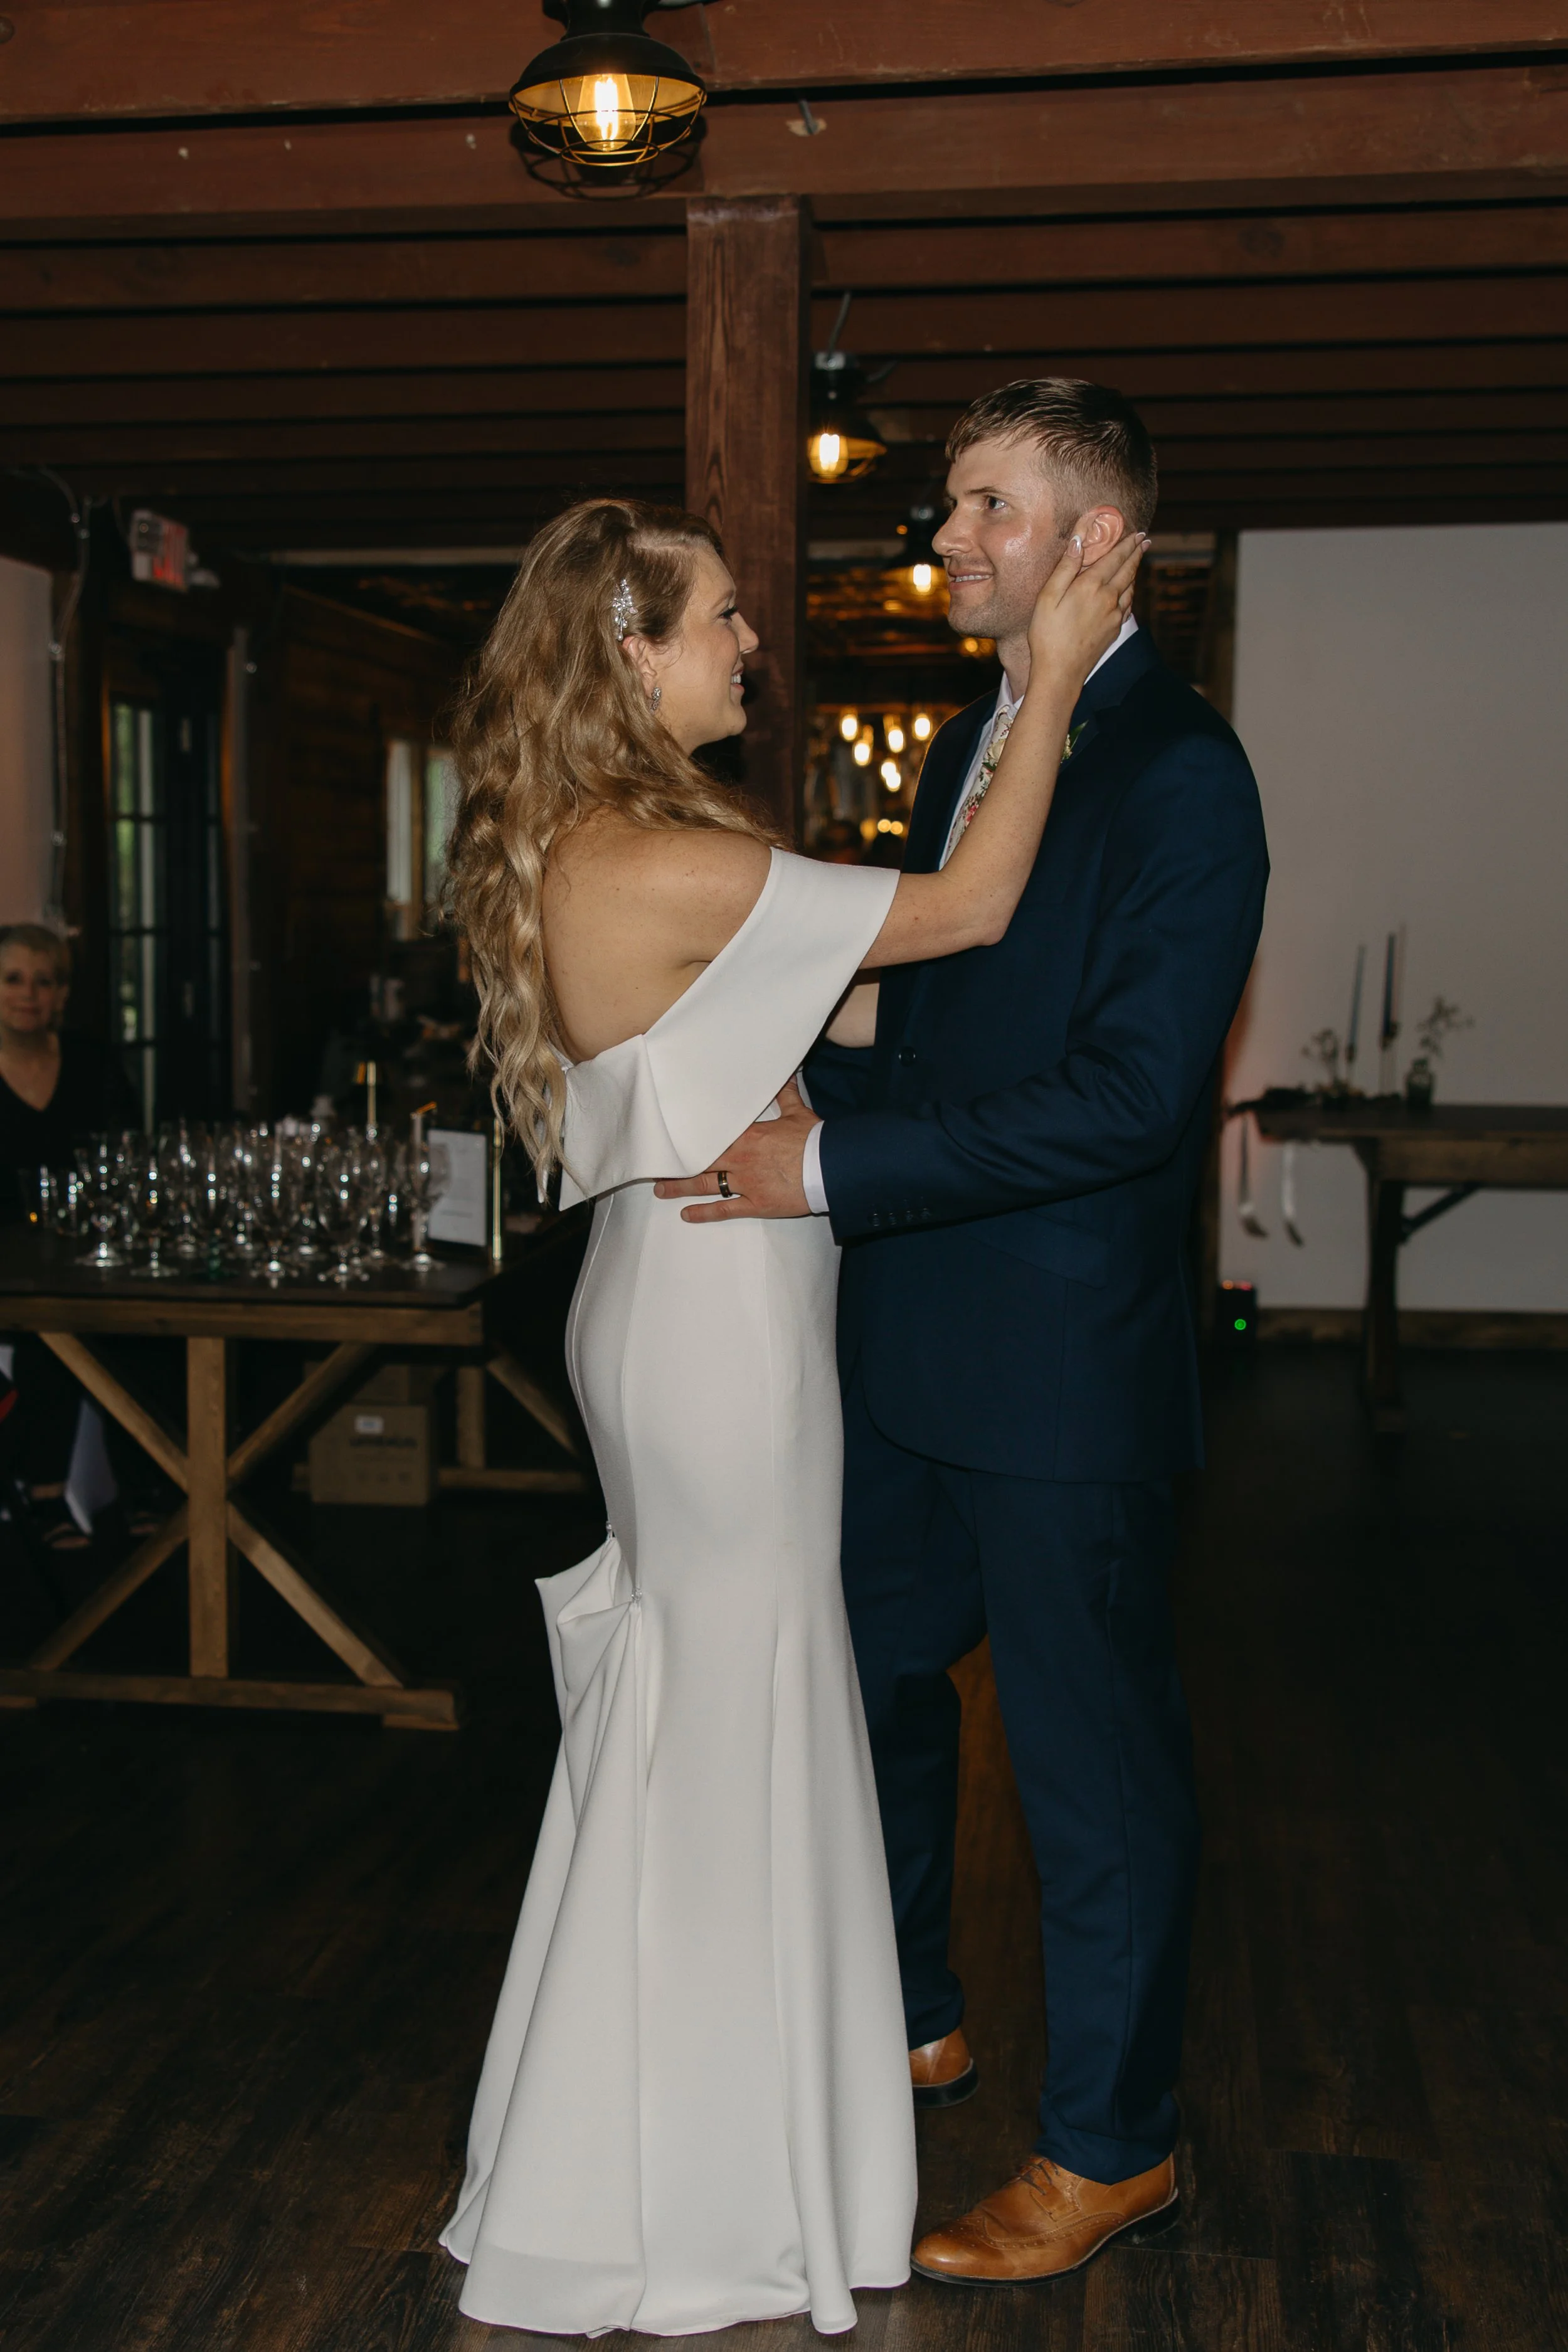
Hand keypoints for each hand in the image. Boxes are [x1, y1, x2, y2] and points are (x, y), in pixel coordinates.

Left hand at [652, 1078, 818, 1221]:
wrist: (830, 1168)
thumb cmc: (815, 1140)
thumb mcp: (798, 1114)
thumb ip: (785, 1096)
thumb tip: (786, 1074)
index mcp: (747, 1135)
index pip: (710, 1135)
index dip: (690, 1137)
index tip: (671, 1136)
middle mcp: (740, 1159)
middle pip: (700, 1161)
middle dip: (677, 1163)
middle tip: (656, 1165)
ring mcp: (746, 1184)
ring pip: (706, 1185)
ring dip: (681, 1187)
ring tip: (661, 1190)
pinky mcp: (757, 1204)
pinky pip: (725, 1210)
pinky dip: (705, 1213)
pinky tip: (687, 1214)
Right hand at [1027, 527, 1147, 686]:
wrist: (1061, 672)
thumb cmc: (1048, 635)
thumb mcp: (1048, 597)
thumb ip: (1065, 567)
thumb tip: (1079, 541)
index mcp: (1091, 586)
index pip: (1115, 557)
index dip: (1127, 543)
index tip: (1138, 533)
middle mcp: (1108, 598)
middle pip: (1128, 570)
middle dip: (1136, 553)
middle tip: (1145, 541)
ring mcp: (1114, 615)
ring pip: (1130, 587)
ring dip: (1135, 571)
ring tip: (1137, 561)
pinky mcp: (1114, 630)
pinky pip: (1128, 604)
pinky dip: (1131, 591)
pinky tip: (1129, 591)